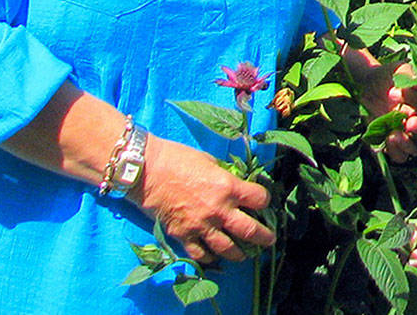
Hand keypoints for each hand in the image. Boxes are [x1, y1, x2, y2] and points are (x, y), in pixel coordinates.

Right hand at [135, 136, 275, 263]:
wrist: (147, 170)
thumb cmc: (177, 158)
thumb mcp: (209, 160)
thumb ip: (224, 176)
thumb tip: (234, 184)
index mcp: (228, 186)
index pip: (259, 199)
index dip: (263, 200)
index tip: (262, 202)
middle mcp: (219, 209)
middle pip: (250, 230)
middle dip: (263, 237)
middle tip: (269, 240)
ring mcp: (201, 225)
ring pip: (228, 248)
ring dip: (239, 254)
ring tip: (244, 255)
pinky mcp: (183, 235)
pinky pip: (201, 254)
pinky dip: (210, 258)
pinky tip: (215, 257)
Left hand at [356, 58, 416, 161]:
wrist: (367, 84)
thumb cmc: (387, 76)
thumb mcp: (399, 70)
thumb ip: (408, 76)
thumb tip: (416, 85)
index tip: (400, 94)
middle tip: (410, 122)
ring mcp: (407, 134)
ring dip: (408, 144)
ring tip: (394, 135)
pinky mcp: (394, 143)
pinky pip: (400, 156)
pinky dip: (396, 151)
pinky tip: (388, 140)